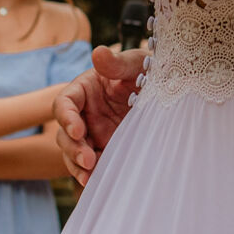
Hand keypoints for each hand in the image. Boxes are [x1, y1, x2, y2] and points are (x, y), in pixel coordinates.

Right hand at [52, 46, 144, 182]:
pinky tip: (99, 181)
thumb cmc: (147, 70)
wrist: (170, 91)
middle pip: (65, 134)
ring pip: (73, 153)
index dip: (66, 117)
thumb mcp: (136, 64)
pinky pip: (93, 166)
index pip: (64, 103)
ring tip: (90, 177)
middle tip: (89, 158)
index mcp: (84, 90)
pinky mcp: (106, 149)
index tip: (78, 129)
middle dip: (73, 148)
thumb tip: (98, 52)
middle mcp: (84, 114)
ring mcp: (93, 134)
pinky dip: (93, 174)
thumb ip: (117, 63)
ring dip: (78, 166)